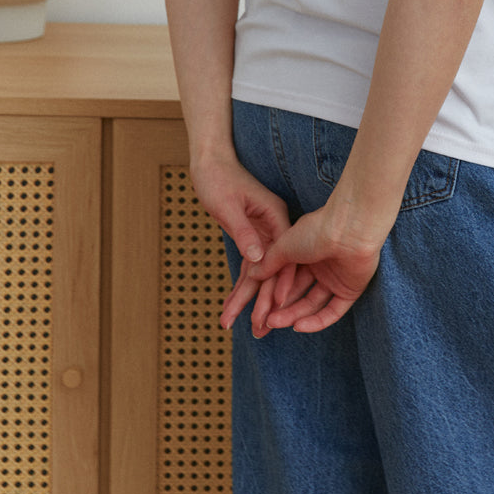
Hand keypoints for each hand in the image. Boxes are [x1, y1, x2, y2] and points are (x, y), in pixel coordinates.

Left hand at [189, 153, 291, 316]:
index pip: (283, 257)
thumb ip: (243, 232)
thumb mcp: (228, 206)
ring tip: (236, 325)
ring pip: (260, 273)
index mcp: (276, 217)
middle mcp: (274, 228)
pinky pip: (249, 267)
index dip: (280, 284)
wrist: (211, 162)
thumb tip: (257, 258)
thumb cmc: (218, 179)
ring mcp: (264, 234)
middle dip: (263, 302)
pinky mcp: (252, 238)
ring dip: (249, 300)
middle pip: (273, 270)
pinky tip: (232, 306)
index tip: (276, 310)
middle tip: (257, 331)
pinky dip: (240, 286)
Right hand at [244, 199, 384, 334]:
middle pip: (299, 294)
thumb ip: (270, 262)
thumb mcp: (284, 246)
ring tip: (274, 323)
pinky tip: (298, 326)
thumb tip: (252, 274)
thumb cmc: (316, 230)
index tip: (256, 305)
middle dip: (280, 308)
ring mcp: (337, 279)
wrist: (348, 228)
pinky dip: (316, 322)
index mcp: (306, 252)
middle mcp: (322, 266)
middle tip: (264, 321)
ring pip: (313, 304)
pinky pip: (333, 311)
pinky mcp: (351, 290)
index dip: (272, 293)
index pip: (287, 280)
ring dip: (294, 315)